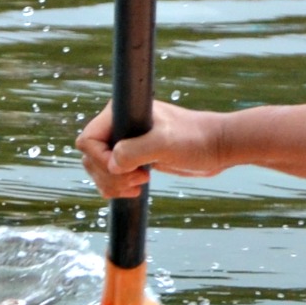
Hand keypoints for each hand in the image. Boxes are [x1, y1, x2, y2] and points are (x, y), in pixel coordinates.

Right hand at [77, 99, 230, 197]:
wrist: (217, 147)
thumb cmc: (195, 139)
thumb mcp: (165, 143)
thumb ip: (135, 151)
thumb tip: (112, 164)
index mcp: (121, 114)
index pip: (88, 140)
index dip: (100, 159)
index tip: (125, 167)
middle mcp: (119, 126)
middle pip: (90, 158)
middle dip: (109, 176)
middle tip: (139, 179)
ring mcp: (125, 142)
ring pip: (99, 170)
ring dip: (113, 185)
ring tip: (139, 185)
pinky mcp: (134, 157)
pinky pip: (111, 177)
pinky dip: (117, 188)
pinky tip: (135, 191)